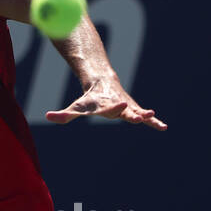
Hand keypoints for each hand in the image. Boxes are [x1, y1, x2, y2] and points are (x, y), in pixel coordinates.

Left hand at [46, 78, 166, 129]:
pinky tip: (163, 127)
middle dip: (131, 113)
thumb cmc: (89, 99)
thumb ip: (64, 114)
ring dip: (146, 117)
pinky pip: (145, 117)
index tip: (121, 105)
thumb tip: (48, 116)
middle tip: (138, 116)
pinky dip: (153, 122)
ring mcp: (127, 107)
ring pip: (137, 113)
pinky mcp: (134, 110)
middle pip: (125, 111)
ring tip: (158, 122)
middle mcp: (117, 106)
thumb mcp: (76, 107)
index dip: (114, 107)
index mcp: (104, 105)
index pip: (109, 108)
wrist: (104, 83)